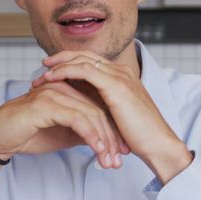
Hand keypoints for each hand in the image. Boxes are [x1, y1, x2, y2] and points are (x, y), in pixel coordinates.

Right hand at [0, 80, 129, 168]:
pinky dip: (91, 136)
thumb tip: (105, 141)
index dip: (114, 130)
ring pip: (91, 114)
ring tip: (109, 161)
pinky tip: (97, 151)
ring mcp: (55, 93)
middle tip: (119, 160)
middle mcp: (64, 88)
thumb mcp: (63, 135)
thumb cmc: (28, 134)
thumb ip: (83, 132)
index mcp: (69, 91)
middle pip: (99, 110)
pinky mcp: (46, 104)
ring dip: (104, 140)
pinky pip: (77, 119)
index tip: (122, 152)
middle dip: (113, 137)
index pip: (100, 107)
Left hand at [32, 51, 193, 183]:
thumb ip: (104, 107)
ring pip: (81, 59)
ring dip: (58, 65)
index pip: (92, 60)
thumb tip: (86, 109)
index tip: (53, 70)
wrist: (158, 144)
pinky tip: (51, 78)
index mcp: (123, 76)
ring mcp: (119, 75)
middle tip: (43, 66)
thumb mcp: (117, 116)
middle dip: (61, 59)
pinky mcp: (114, 85)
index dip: (71, 62)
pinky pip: (83, 70)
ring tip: (42, 74)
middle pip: (85, 55)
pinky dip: (64, 71)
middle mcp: (121, 71)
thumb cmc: (140, 136)